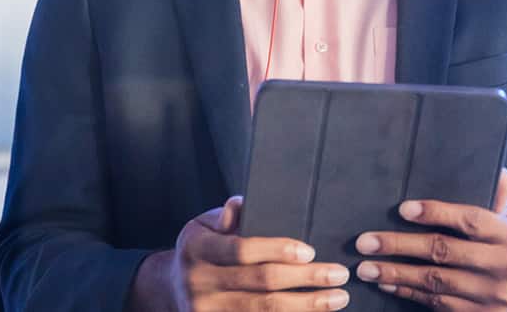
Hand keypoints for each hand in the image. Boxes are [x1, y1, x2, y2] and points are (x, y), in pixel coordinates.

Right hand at [132, 196, 351, 310]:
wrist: (168, 289)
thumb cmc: (200, 249)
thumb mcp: (203, 224)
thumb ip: (226, 215)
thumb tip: (240, 206)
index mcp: (196, 249)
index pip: (241, 250)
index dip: (277, 251)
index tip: (309, 252)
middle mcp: (200, 282)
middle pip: (260, 283)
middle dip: (305, 279)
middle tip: (338, 274)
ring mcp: (207, 311)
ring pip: (264, 310)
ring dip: (306, 306)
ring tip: (337, 298)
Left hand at [354, 169, 506, 310]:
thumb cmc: (506, 246)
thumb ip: (497, 200)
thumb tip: (498, 172)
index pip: (470, 221)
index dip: (436, 213)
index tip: (403, 209)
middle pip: (445, 252)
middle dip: (400, 246)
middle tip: (366, 241)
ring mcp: (494, 296)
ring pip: (435, 282)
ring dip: (396, 274)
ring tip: (366, 267)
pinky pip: (436, 303)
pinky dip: (408, 292)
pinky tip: (386, 285)